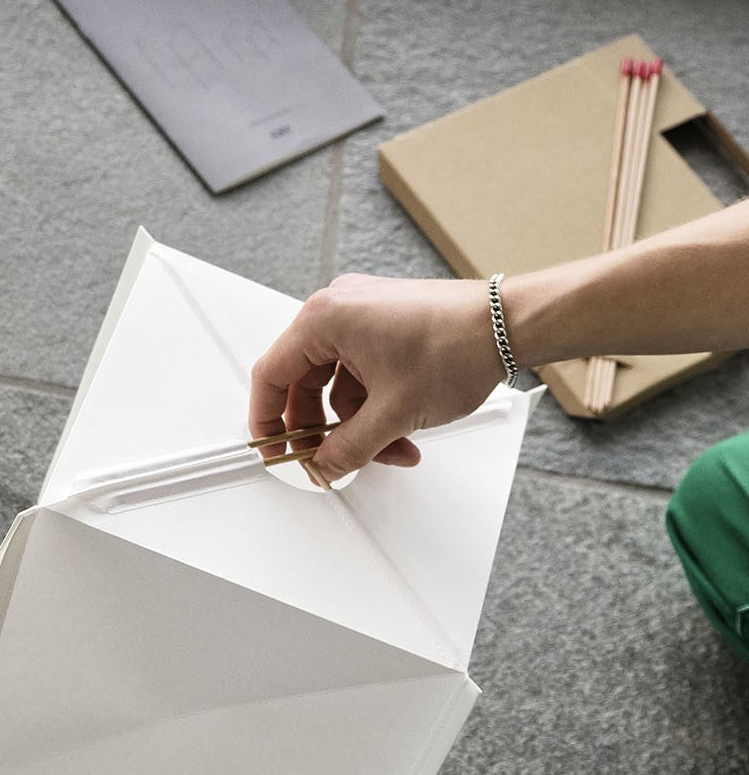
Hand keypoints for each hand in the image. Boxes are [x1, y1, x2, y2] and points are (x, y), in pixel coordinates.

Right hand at [250, 273, 506, 480]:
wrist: (508, 325)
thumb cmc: (457, 345)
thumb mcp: (393, 413)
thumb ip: (348, 448)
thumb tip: (324, 465)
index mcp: (325, 318)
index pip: (272, 375)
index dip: (267, 419)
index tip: (273, 448)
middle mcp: (339, 309)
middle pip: (306, 383)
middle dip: (325, 429)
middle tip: (331, 460)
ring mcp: (365, 314)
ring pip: (340, 384)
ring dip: (360, 423)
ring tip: (390, 449)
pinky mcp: (387, 324)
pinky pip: (364, 372)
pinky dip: (377, 405)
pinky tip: (401, 430)